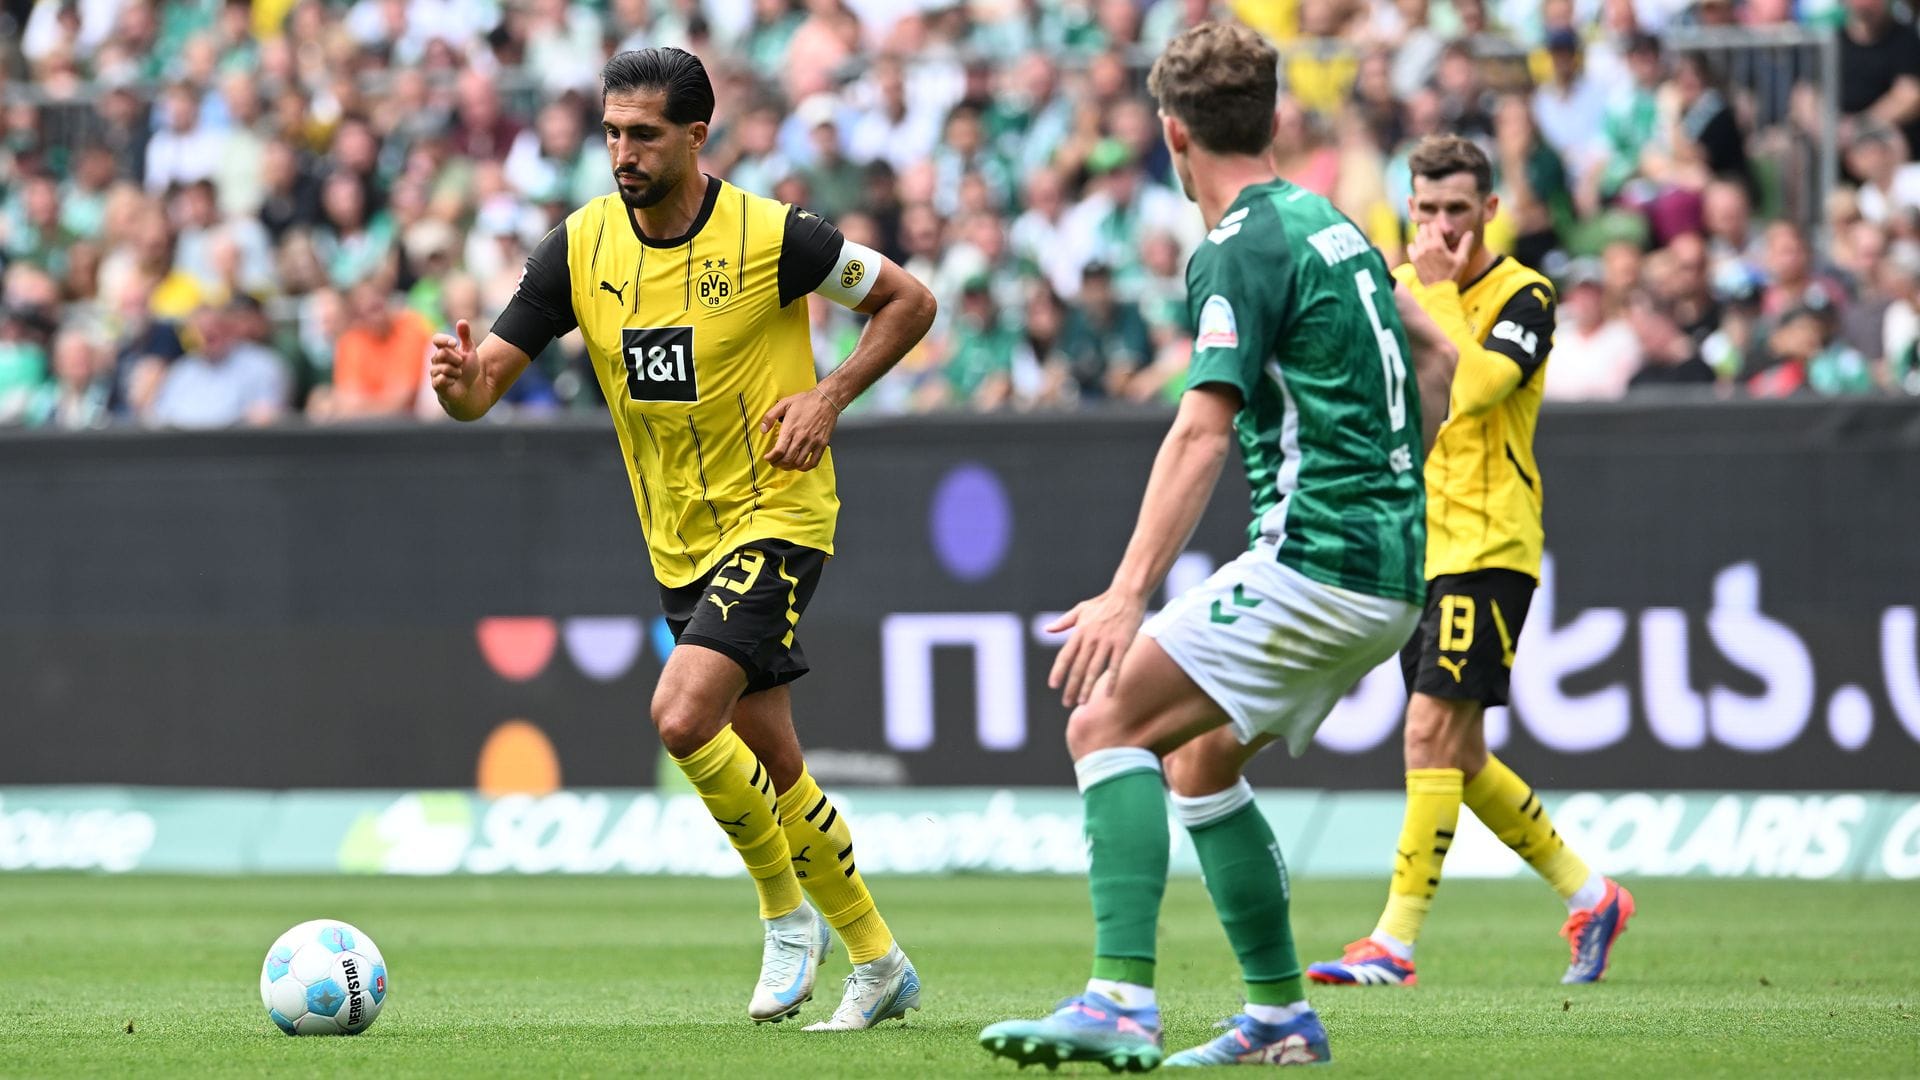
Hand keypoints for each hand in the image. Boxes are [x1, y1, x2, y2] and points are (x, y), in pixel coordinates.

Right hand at [429, 319, 478, 402]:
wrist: (471, 390)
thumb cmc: (468, 370)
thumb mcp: (470, 351)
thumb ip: (466, 336)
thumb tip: (462, 321)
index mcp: (443, 350)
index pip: (437, 339)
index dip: (444, 339)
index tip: (455, 343)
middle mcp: (436, 361)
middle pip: (443, 352)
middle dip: (457, 359)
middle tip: (461, 366)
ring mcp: (435, 373)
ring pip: (444, 367)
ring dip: (456, 372)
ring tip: (458, 375)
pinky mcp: (436, 385)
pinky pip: (442, 379)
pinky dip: (451, 380)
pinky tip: (453, 382)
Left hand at [758, 386, 839, 470]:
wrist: (826, 400)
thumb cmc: (806, 401)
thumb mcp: (784, 403)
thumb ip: (770, 416)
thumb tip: (763, 429)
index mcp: (790, 428)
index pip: (779, 450)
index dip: (771, 458)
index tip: (767, 458)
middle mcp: (801, 437)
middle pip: (787, 459)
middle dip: (777, 464)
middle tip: (774, 462)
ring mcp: (813, 442)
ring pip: (799, 462)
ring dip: (789, 467)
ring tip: (784, 465)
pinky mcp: (822, 444)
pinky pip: (813, 462)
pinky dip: (805, 468)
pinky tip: (800, 466)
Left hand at [1046, 589, 1148, 707]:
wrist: (1127, 595)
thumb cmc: (1103, 603)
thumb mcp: (1080, 610)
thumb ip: (1064, 622)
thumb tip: (1046, 630)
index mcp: (1079, 632)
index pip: (1065, 656)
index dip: (1058, 671)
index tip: (1053, 685)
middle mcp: (1090, 639)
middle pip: (1078, 667)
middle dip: (1071, 686)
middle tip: (1066, 703)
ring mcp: (1107, 642)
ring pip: (1094, 670)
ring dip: (1087, 687)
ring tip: (1082, 702)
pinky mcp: (1122, 645)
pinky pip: (1115, 666)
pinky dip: (1111, 681)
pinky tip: (1108, 694)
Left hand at [1409, 224, 1473, 287]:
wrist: (1439, 290)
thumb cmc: (1452, 275)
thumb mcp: (1462, 260)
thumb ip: (1465, 244)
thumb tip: (1470, 233)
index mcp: (1437, 245)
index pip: (1433, 226)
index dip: (1438, 227)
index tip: (1443, 234)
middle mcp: (1426, 247)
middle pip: (1423, 228)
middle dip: (1430, 230)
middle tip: (1437, 237)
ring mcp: (1418, 253)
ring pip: (1417, 236)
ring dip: (1423, 237)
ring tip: (1431, 244)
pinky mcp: (1413, 260)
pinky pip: (1411, 245)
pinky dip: (1416, 245)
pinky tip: (1423, 250)